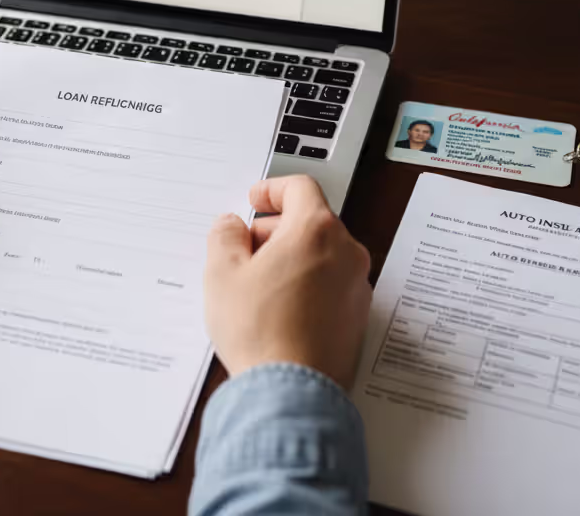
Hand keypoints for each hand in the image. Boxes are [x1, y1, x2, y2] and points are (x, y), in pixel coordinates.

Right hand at [204, 175, 371, 388]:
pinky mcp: (358, 318)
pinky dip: (308, 285)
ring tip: (259, 283)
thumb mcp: (222, 273)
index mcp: (316, 230)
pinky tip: (279, 309)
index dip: (272, 189)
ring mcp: (357, 287)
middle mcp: (346, 253)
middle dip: (277, 229)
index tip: (256, 199)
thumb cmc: (260, 331)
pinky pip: (332, 286)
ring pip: (324, 255)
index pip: (300, 188)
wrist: (291, 391)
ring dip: (293, 258)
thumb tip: (231, 226)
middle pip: (313, 222)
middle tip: (246, 247)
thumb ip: (224, 236)